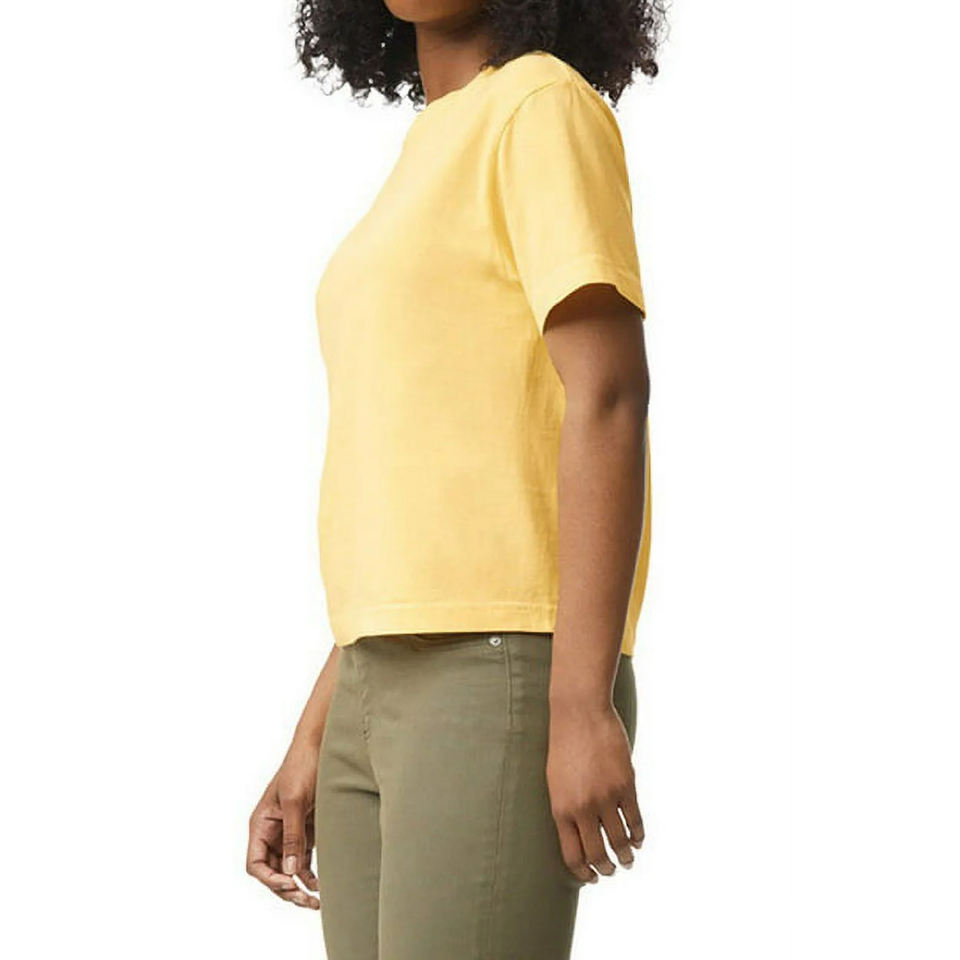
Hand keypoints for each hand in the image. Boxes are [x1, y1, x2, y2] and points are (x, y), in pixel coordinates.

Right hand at [246, 739, 320, 909]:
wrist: (321, 747)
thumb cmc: (302, 767)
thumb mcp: (295, 801)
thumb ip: (293, 836)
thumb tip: (291, 871)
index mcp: (261, 825)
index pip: (255, 864)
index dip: (269, 879)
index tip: (289, 883)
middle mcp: (272, 833)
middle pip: (271, 872)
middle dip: (286, 889)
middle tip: (306, 900)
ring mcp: (289, 834)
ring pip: (288, 870)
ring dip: (299, 887)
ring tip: (316, 901)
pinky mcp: (306, 832)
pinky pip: (303, 861)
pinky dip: (309, 875)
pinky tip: (321, 885)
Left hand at [546, 699, 643, 883]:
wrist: (579, 713)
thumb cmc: (564, 745)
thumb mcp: (556, 781)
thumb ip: (567, 808)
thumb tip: (581, 834)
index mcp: (560, 808)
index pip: (572, 854)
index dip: (583, 872)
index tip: (591, 877)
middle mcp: (582, 807)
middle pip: (597, 853)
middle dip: (606, 867)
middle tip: (611, 870)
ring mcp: (605, 797)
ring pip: (620, 840)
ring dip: (625, 855)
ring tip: (627, 859)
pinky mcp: (626, 785)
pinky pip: (634, 819)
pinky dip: (638, 834)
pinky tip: (638, 839)